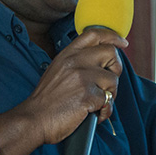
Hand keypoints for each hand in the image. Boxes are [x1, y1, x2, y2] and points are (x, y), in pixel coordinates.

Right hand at [23, 28, 126, 144]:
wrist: (33, 120)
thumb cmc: (46, 100)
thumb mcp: (58, 70)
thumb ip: (76, 62)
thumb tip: (100, 63)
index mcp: (68, 54)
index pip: (94, 34)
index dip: (112, 37)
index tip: (122, 43)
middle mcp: (76, 62)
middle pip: (111, 53)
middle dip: (115, 69)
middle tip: (107, 84)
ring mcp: (82, 78)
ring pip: (113, 80)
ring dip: (110, 94)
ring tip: (97, 103)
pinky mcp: (88, 96)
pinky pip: (108, 101)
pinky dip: (104, 111)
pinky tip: (94, 114)